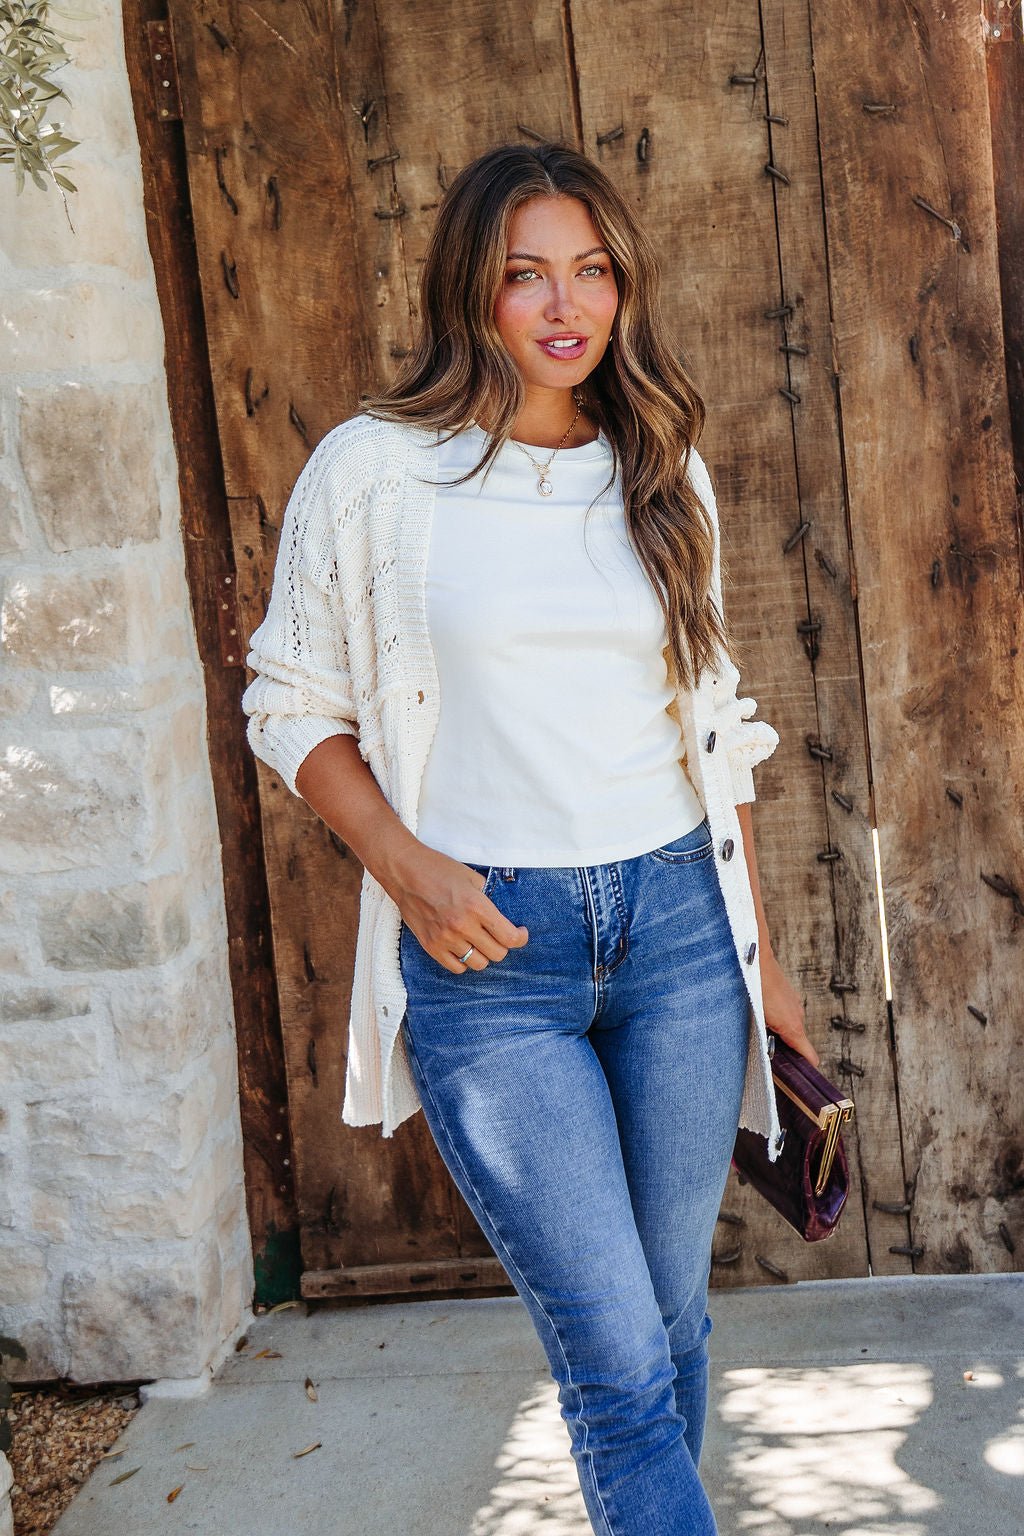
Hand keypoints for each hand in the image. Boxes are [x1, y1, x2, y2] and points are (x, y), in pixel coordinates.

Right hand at [391, 842, 528, 973]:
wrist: (404, 871)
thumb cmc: (439, 869)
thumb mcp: (472, 878)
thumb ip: (487, 900)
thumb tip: (498, 917)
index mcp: (477, 906)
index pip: (509, 937)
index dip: (520, 938)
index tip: (520, 933)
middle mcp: (462, 926)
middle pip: (497, 954)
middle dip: (503, 946)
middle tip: (499, 936)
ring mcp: (445, 939)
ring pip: (478, 964)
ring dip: (483, 954)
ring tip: (480, 943)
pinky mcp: (430, 946)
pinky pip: (456, 967)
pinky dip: (464, 961)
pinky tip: (464, 949)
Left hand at [758, 947, 819, 1067]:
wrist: (757, 962)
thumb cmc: (755, 990)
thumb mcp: (758, 1020)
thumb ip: (766, 1038)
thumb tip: (768, 1051)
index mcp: (793, 1027)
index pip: (809, 1055)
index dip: (807, 1066)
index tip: (802, 1075)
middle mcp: (798, 1016)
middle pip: (796, 1042)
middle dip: (783, 1046)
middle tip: (764, 1045)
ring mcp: (796, 1005)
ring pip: (790, 1026)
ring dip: (778, 1029)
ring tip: (759, 1024)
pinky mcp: (790, 996)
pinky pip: (787, 1013)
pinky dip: (777, 1016)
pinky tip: (762, 1010)